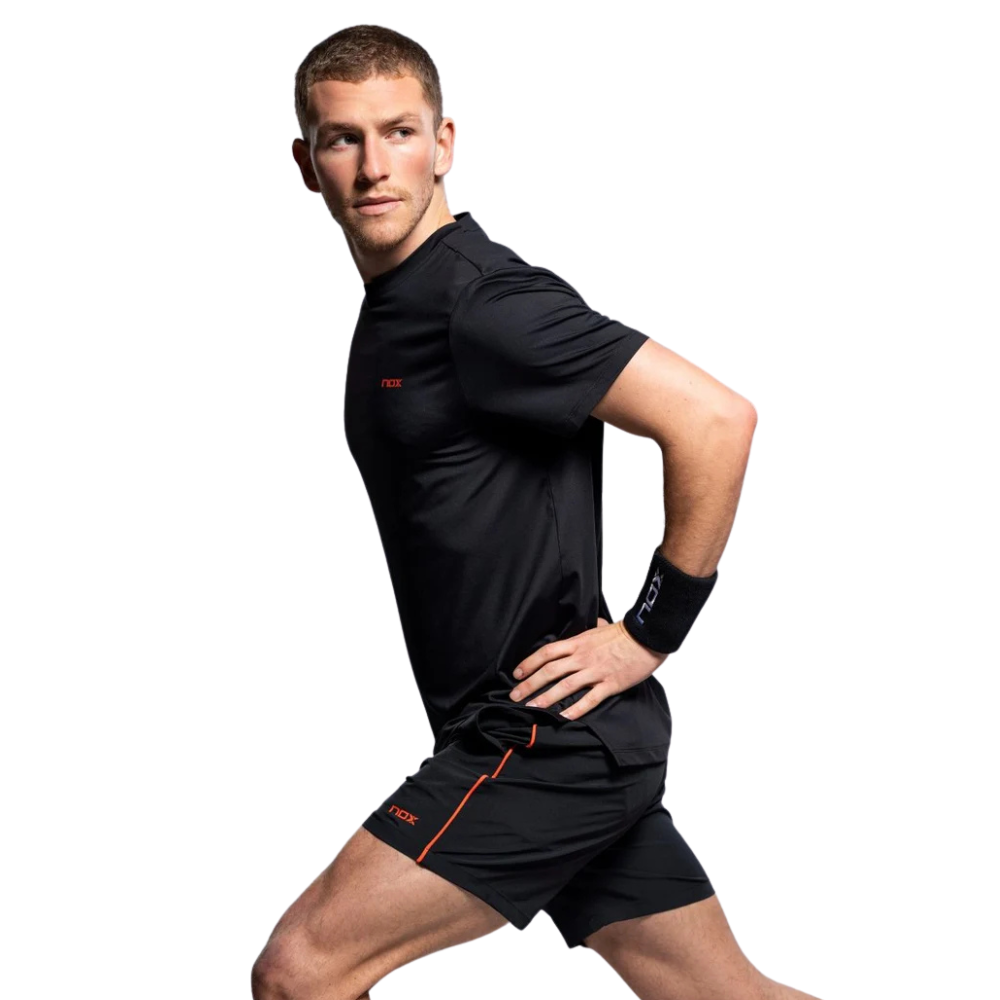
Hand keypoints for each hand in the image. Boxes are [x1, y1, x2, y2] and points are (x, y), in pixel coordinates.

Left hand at [508, 617, 666, 720]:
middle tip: (514, 696)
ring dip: (546, 698)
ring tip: (532, 707)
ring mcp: (595, 671)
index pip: (547, 652)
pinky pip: (590, 699)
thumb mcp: (601, 627)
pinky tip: (563, 717)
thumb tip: (591, 622)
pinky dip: (576, 709)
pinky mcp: (610, 684)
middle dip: (529, 684)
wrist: (647, 637)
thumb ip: (591, 628)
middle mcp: (582, 657)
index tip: (516, 674)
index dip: (529, 663)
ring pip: (565, 686)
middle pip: (550, 670)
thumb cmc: (625, 633)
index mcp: (578, 643)